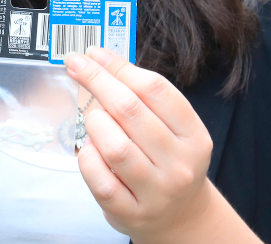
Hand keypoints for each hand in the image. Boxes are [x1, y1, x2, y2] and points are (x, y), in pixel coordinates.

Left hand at [64, 47, 223, 242]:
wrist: (180, 217)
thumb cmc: (167, 163)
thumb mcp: (172, 130)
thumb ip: (143, 99)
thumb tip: (100, 60)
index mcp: (194, 136)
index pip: (155, 90)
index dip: (119, 67)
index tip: (94, 53)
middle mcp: (179, 164)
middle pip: (131, 111)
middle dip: (98, 82)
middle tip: (76, 65)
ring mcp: (156, 192)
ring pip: (115, 146)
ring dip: (94, 122)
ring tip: (92, 118)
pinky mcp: (130, 212)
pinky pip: (99, 178)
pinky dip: (88, 157)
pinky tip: (90, 148)